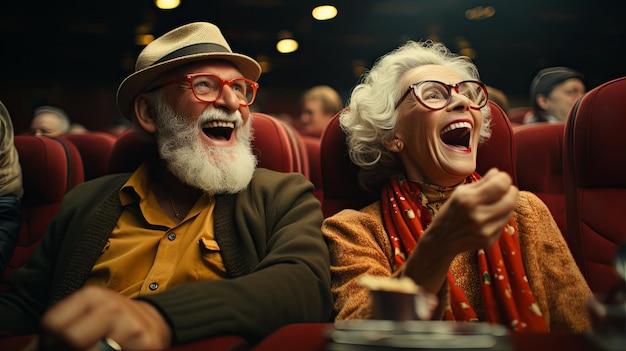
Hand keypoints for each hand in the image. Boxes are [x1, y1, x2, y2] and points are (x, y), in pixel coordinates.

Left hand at [39, 286, 170, 350]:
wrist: (152, 322)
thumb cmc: (111, 321)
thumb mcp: (86, 313)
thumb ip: (59, 328)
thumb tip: (30, 350)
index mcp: (92, 296)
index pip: (52, 323)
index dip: (48, 341)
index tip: (56, 344)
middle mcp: (112, 306)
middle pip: (71, 338)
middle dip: (69, 350)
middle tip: (79, 348)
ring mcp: (130, 325)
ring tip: (98, 348)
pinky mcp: (146, 343)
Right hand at [425, 168, 517, 254]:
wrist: (441, 241)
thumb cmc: (450, 213)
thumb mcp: (460, 193)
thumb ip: (481, 182)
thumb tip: (498, 172)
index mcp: (468, 200)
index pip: (501, 184)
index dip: (504, 178)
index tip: (501, 178)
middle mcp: (478, 216)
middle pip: (510, 198)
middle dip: (510, 190)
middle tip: (504, 189)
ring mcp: (485, 230)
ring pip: (510, 211)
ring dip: (507, 203)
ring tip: (497, 202)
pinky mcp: (489, 240)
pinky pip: (504, 223)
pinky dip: (501, 216)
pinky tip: (491, 215)